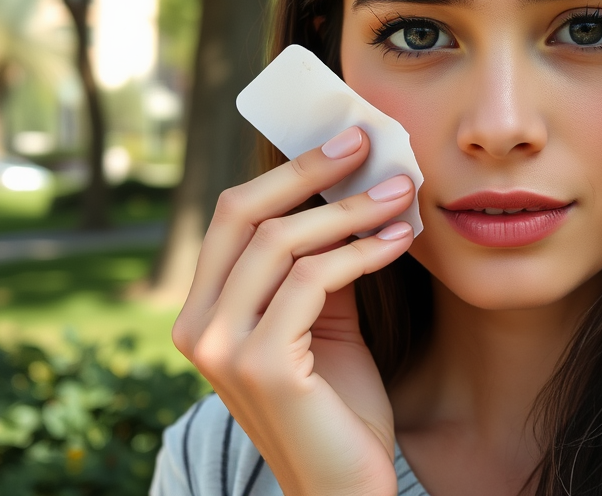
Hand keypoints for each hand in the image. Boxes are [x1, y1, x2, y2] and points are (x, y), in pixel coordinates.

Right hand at [172, 126, 414, 495]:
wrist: (345, 485)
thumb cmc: (338, 401)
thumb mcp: (324, 318)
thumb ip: (321, 260)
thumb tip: (351, 184)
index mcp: (205, 310)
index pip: (232, 215)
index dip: (286, 170)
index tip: (342, 140)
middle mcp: (199, 326)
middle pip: (243, 214)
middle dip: (309, 171)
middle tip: (368, 143)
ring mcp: (223, 348)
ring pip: (283, 243)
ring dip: (352, 209)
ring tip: (403, 193)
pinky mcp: (261, 366)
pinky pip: (315, 281)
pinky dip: (363, 250)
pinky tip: (400, 239)